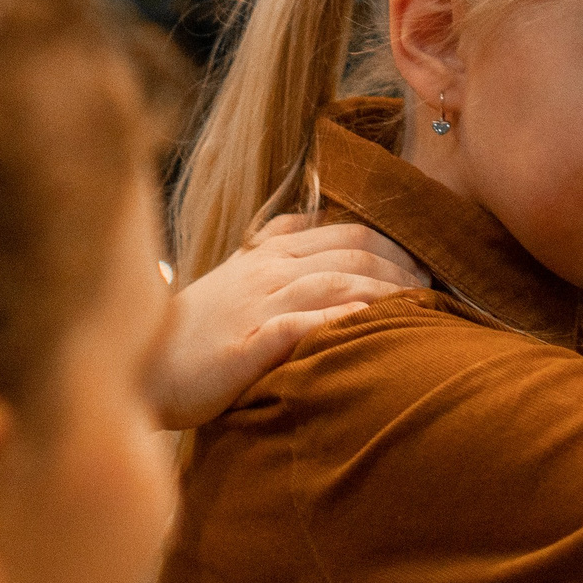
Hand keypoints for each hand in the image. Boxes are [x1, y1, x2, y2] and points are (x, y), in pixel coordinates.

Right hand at [149, 214, 423, 429]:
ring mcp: (259, 303)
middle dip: (403, 269)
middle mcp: (270, 269)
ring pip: (336, 282)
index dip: (397, 246)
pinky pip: (300, 324)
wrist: (145, 364)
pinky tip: (367, 323)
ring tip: (421, 307)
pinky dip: (338, 320)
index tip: (428, 268)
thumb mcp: (235, 272)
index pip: (350, 232)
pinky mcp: (248, 343)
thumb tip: (307, 218)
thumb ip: (272, 243)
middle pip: (354, 252)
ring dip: (386, 292)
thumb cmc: (196, 325)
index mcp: (271, 251)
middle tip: (436, 290)